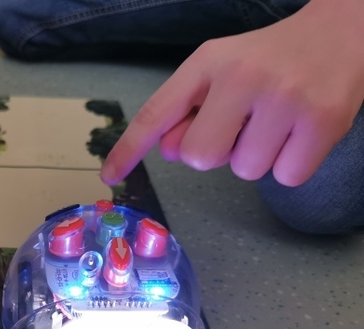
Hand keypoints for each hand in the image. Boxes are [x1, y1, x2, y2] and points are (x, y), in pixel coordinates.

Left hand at [100, 0, 363, 187]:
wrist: (345, 30)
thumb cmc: (272, 59)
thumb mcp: (221, 70)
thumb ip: (188, 109)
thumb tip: (169, 151)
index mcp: (209, 63)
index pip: (156, 113)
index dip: (129, 149)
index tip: (108, 175)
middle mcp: (243, 77)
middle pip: (199, 157)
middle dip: (215, 152)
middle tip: (241, 126)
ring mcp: (285, 99)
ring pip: (244, 171)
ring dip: (256, 157)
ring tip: (275, 122)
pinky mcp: (323, 121)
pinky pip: (285, 177)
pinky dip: (290, 164)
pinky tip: (299, 133)